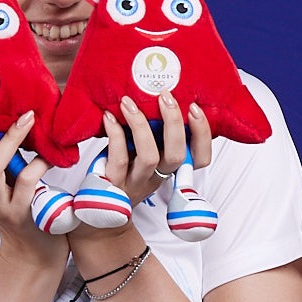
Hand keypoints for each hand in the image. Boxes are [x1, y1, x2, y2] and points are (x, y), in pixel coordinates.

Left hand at [96, 91, 212, 205]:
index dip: (202, 135)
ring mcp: (135, 182)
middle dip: (174, 122)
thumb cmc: (123, 169)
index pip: (200, 159)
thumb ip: (155, 132)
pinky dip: (114, 134)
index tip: (194, 108)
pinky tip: (109, 117)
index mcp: (168, 167)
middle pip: (176, 155)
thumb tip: (159, 95)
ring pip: (149, 157)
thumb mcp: (144, 151)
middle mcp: (156, 177)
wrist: (99, 206)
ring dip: (140, 124)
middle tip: (164, 96)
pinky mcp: (113, 184)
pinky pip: (118, 159)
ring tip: (128, 102)